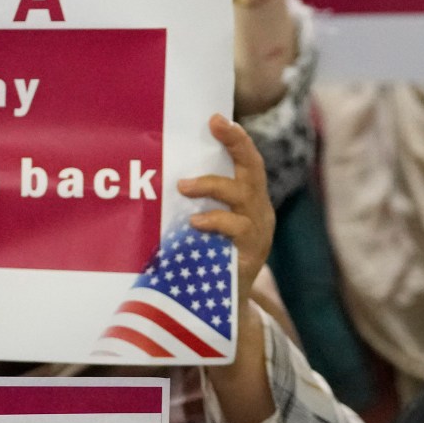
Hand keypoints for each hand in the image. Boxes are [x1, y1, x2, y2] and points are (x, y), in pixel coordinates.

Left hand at [178, 116, 274, 291]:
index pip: (248, 161)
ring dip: (210, 186)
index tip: (216, 117)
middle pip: (254, 168)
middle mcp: (259, 209)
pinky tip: (195, 222)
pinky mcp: (252, 252)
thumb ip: (197, 202)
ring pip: (242, 194)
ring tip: (183, 186)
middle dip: (237, 143)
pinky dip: (214, 221)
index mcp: (250, 199)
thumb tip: (165, 174)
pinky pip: (235, 228)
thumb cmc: (209, 257)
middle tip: (217, 125)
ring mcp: (258, 230)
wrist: (224, 305)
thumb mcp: (206, 223)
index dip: (236, 138)